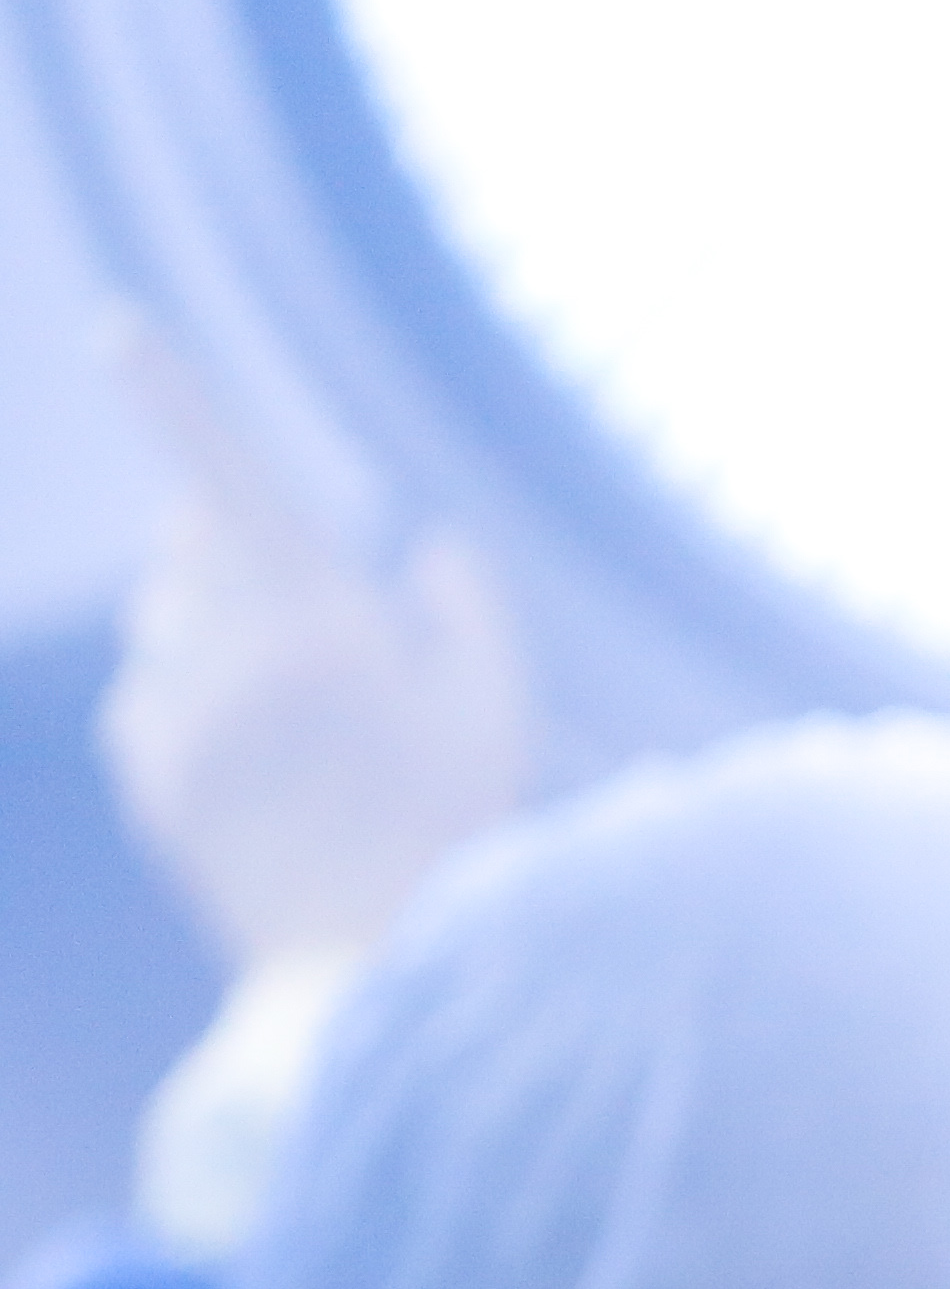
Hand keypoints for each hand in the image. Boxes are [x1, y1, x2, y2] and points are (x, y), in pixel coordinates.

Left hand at [94, 314, 530, 966]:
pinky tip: (255, 774)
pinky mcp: (148, 769)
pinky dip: (191, 716)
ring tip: (289, 721)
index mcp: (323, 625)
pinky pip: (147, 701)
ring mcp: (181, 715)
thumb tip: (426, 550)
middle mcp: (235, 657)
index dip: (170, 395)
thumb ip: (465, 612)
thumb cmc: (455, 832)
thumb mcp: (498, 715)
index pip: (234, 481)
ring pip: (167, 623)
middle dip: (234, 556)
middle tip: (307, 631)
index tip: (112, 324)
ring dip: (214, 639)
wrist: (369, 964)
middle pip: (194, 546)